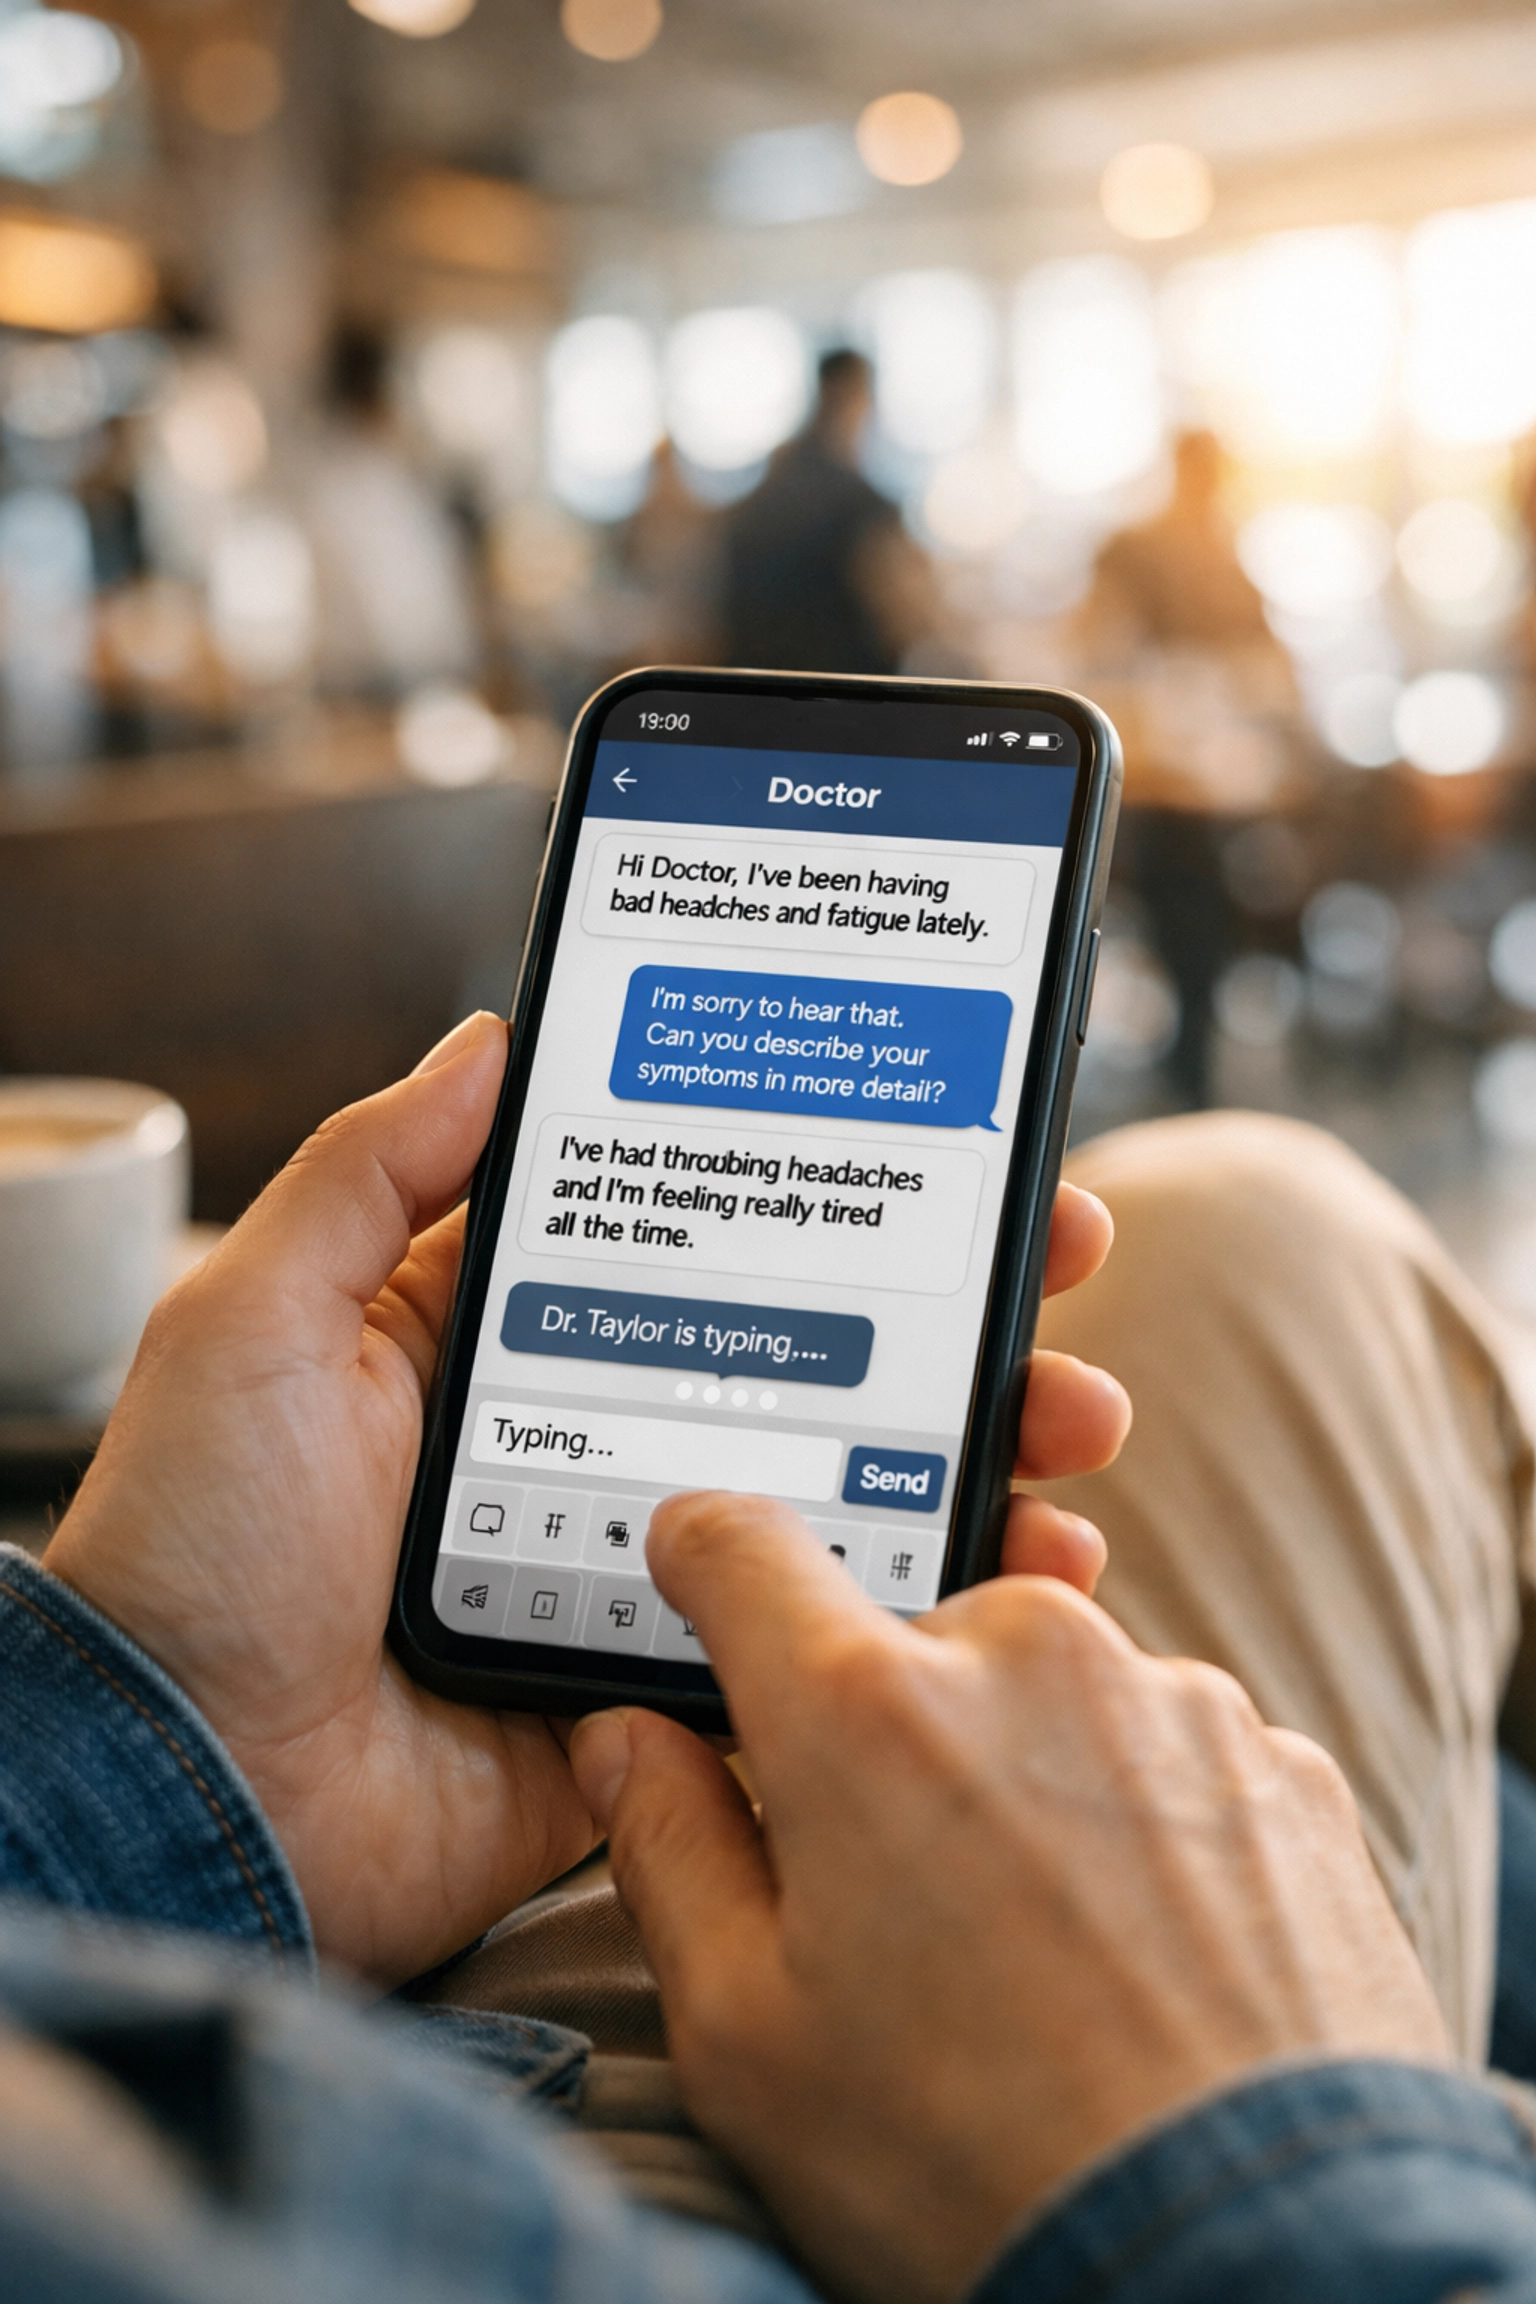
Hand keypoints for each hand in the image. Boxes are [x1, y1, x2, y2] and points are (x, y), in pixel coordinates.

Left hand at [42, 1003, 1123, 1986]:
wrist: (185, 1794)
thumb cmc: (197, 1547)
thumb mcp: (258, 1321)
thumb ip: (369, 1173)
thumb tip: (489, 1036)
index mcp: (514, 1340)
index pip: (709, 1237)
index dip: (832, 1188)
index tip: (953, 1140)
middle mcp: (601, 1444)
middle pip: (817, 1357)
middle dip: (957, 1308)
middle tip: (1060, 1258)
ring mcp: (650, 1572)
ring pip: (852, 1496)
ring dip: (983, 1449)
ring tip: (1074, 1422)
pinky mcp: (675, 1695)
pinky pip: (827, 1647)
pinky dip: (934, 1609)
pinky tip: (1024, 1568)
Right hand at [569, 1505, 1448, 2303]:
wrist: (1260, 2257)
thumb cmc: (978, 2164)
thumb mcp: (749, 2037)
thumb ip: (670, 1849)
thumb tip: (627, 1743)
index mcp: (865, 1708)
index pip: (745, 1548)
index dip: (704, 1557)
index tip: (698, 1578)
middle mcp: (1026, 1656)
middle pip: (909, 1642)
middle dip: (891, 1737)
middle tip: (907, 1898)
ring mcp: (1173, 1700)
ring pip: (1049, 1698)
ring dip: (1026, 1780)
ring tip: (1047, 1959)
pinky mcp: (1283, 1763)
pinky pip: (1170, 1755)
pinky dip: (1144, 1827)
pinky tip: (1147, 1961)